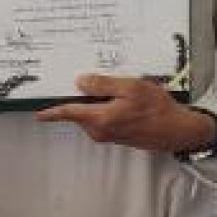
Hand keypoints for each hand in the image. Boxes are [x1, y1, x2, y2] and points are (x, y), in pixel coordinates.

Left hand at [35, 74, 211, 152]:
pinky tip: (124, 99)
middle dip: (81, 98)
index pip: (69, 113)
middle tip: (92, 81)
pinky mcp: (117, 135)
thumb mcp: (131, 88)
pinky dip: (107, 107)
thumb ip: (103, 85)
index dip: (52, 112)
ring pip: (93, 114)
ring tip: (119, 88)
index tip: (39, 113)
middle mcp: (101, 130)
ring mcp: (109, 134)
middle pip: (80, 111)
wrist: (178, 130)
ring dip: (98, 101)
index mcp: (100, 119)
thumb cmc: (158, 110)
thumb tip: (81, 82)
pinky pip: (103, 118)